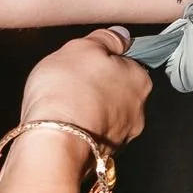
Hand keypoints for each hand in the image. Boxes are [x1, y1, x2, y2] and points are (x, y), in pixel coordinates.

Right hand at [18, 28, 150, 149]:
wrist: (52, 143)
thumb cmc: (67, 91)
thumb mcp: (83, 48)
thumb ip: (105, 39)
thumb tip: (121, 36)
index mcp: (140, 79)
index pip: (128, 63)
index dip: (104, 61)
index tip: (85, 63)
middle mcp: (138, 110)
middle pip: (118, 91)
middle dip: (98, 88)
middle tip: (71, 84)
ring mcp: (122, 137)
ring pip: (105, 115)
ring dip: (89, 111)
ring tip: (63, 107)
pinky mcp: (102, 156)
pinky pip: (90, 135)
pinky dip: (80, 130)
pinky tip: (62, 126)